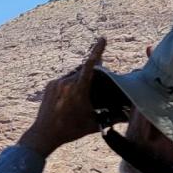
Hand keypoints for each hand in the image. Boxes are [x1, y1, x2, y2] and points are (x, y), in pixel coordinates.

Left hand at [19, 37, 107, 158]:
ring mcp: (56, 83)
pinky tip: (70, 98)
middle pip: (84, 69)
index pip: (90, 65)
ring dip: (80, 79)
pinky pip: (64, 79)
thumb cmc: (70, 130)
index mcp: (78, 89)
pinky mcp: (50, 85)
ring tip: (81, 96)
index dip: (97, 51)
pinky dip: (70, 84)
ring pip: (73, 74)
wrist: (44, 134)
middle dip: (92, 72)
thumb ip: (112, 118)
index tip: (103, 39)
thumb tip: (128, 116)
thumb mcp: (93, 124)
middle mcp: (66, 83)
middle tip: (97, 83)